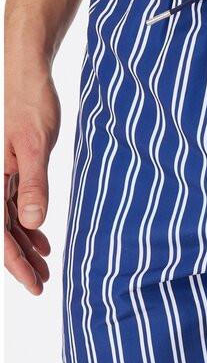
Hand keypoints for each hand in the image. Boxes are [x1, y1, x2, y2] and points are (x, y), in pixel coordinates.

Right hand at [4, 70, 59, 293]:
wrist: (28, 77)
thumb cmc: (31, 105)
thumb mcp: (35, 146)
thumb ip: (34, 184)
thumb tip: (32, 222)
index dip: (15, 262)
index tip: (34, 285)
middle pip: (1, 232)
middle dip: (21, 261)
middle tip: (42, 285)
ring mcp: (0, 176)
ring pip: (9, 221)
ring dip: (26, 245)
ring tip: (45, 267)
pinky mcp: (11, 169)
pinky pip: (15, 205)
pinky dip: (28, 224)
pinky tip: (42, 238)